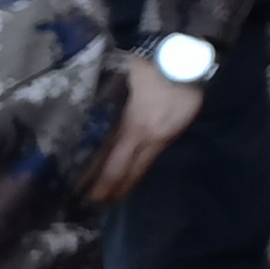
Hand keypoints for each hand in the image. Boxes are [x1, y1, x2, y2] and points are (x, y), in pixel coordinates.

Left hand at [86, 55, 203, 204]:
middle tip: (92, 203)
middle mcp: (145, 137)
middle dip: (108, 188)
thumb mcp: (125, 73)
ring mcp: (160, 138)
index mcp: (134, 125)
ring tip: (110, 199)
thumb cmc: (154, 66)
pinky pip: (149, 160)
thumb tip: (78, 91)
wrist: (191, 64)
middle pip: (124, 169)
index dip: (97, 176)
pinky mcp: (169, 136)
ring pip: (138, 168)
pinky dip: (137, 172)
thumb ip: (106, 86)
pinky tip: (130, 178)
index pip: (110, 158)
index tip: (81, 191)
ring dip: (124, 185)